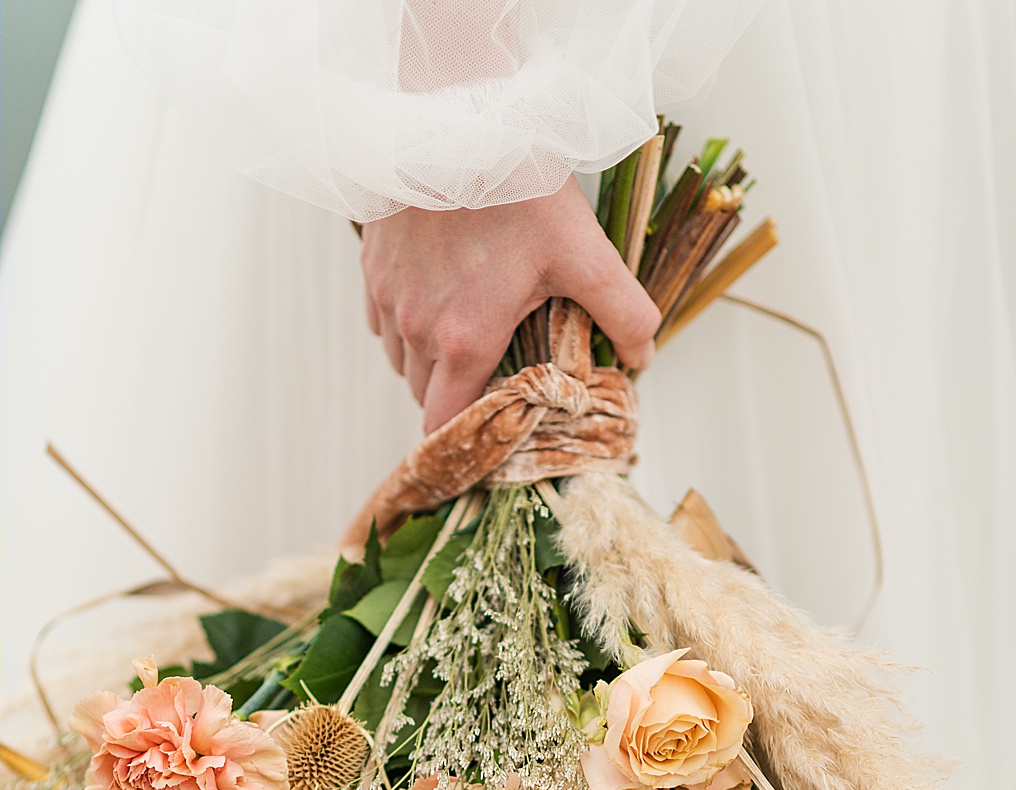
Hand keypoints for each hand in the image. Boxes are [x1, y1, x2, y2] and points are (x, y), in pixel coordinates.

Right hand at [360, 182, 660, 432]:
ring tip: (466, 333)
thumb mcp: (584, 250)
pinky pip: (383, 324)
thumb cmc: (516, 188)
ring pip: (401, 362)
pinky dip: (406, 327)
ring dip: (429, 362)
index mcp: (465, 340)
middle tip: (493, 376)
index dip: (466, 439)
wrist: (454, 124)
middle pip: (423, 397)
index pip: (445, 424)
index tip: (488, 433)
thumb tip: (643, 356)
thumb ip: (622, 310)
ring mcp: (388, 302)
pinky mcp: (372, 272)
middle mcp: (416, 331)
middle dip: (455, 397)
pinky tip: (437, 298)